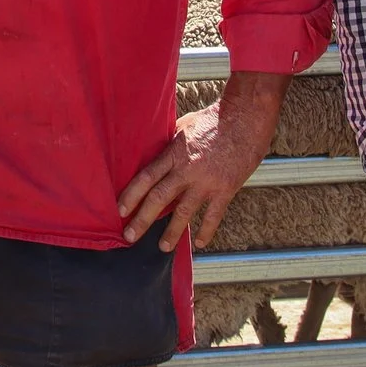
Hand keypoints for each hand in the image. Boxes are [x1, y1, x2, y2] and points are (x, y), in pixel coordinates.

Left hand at [118, 72, 288, 249]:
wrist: (246, 119)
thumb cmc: (213, 120)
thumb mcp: (183, 126)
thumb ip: (169, 145)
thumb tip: (154, 154)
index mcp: (174, 153)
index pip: (146, 177)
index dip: (131, 195)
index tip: (120, 211)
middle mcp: (187, 170)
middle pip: (159, 198)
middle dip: (142, 220)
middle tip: (130, 236)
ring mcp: (206, 182)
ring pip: (184, 212)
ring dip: (172, 232)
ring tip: (163, 247)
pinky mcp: (225, 189)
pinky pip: (213, 215)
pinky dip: (206, 230)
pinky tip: (199, 242)